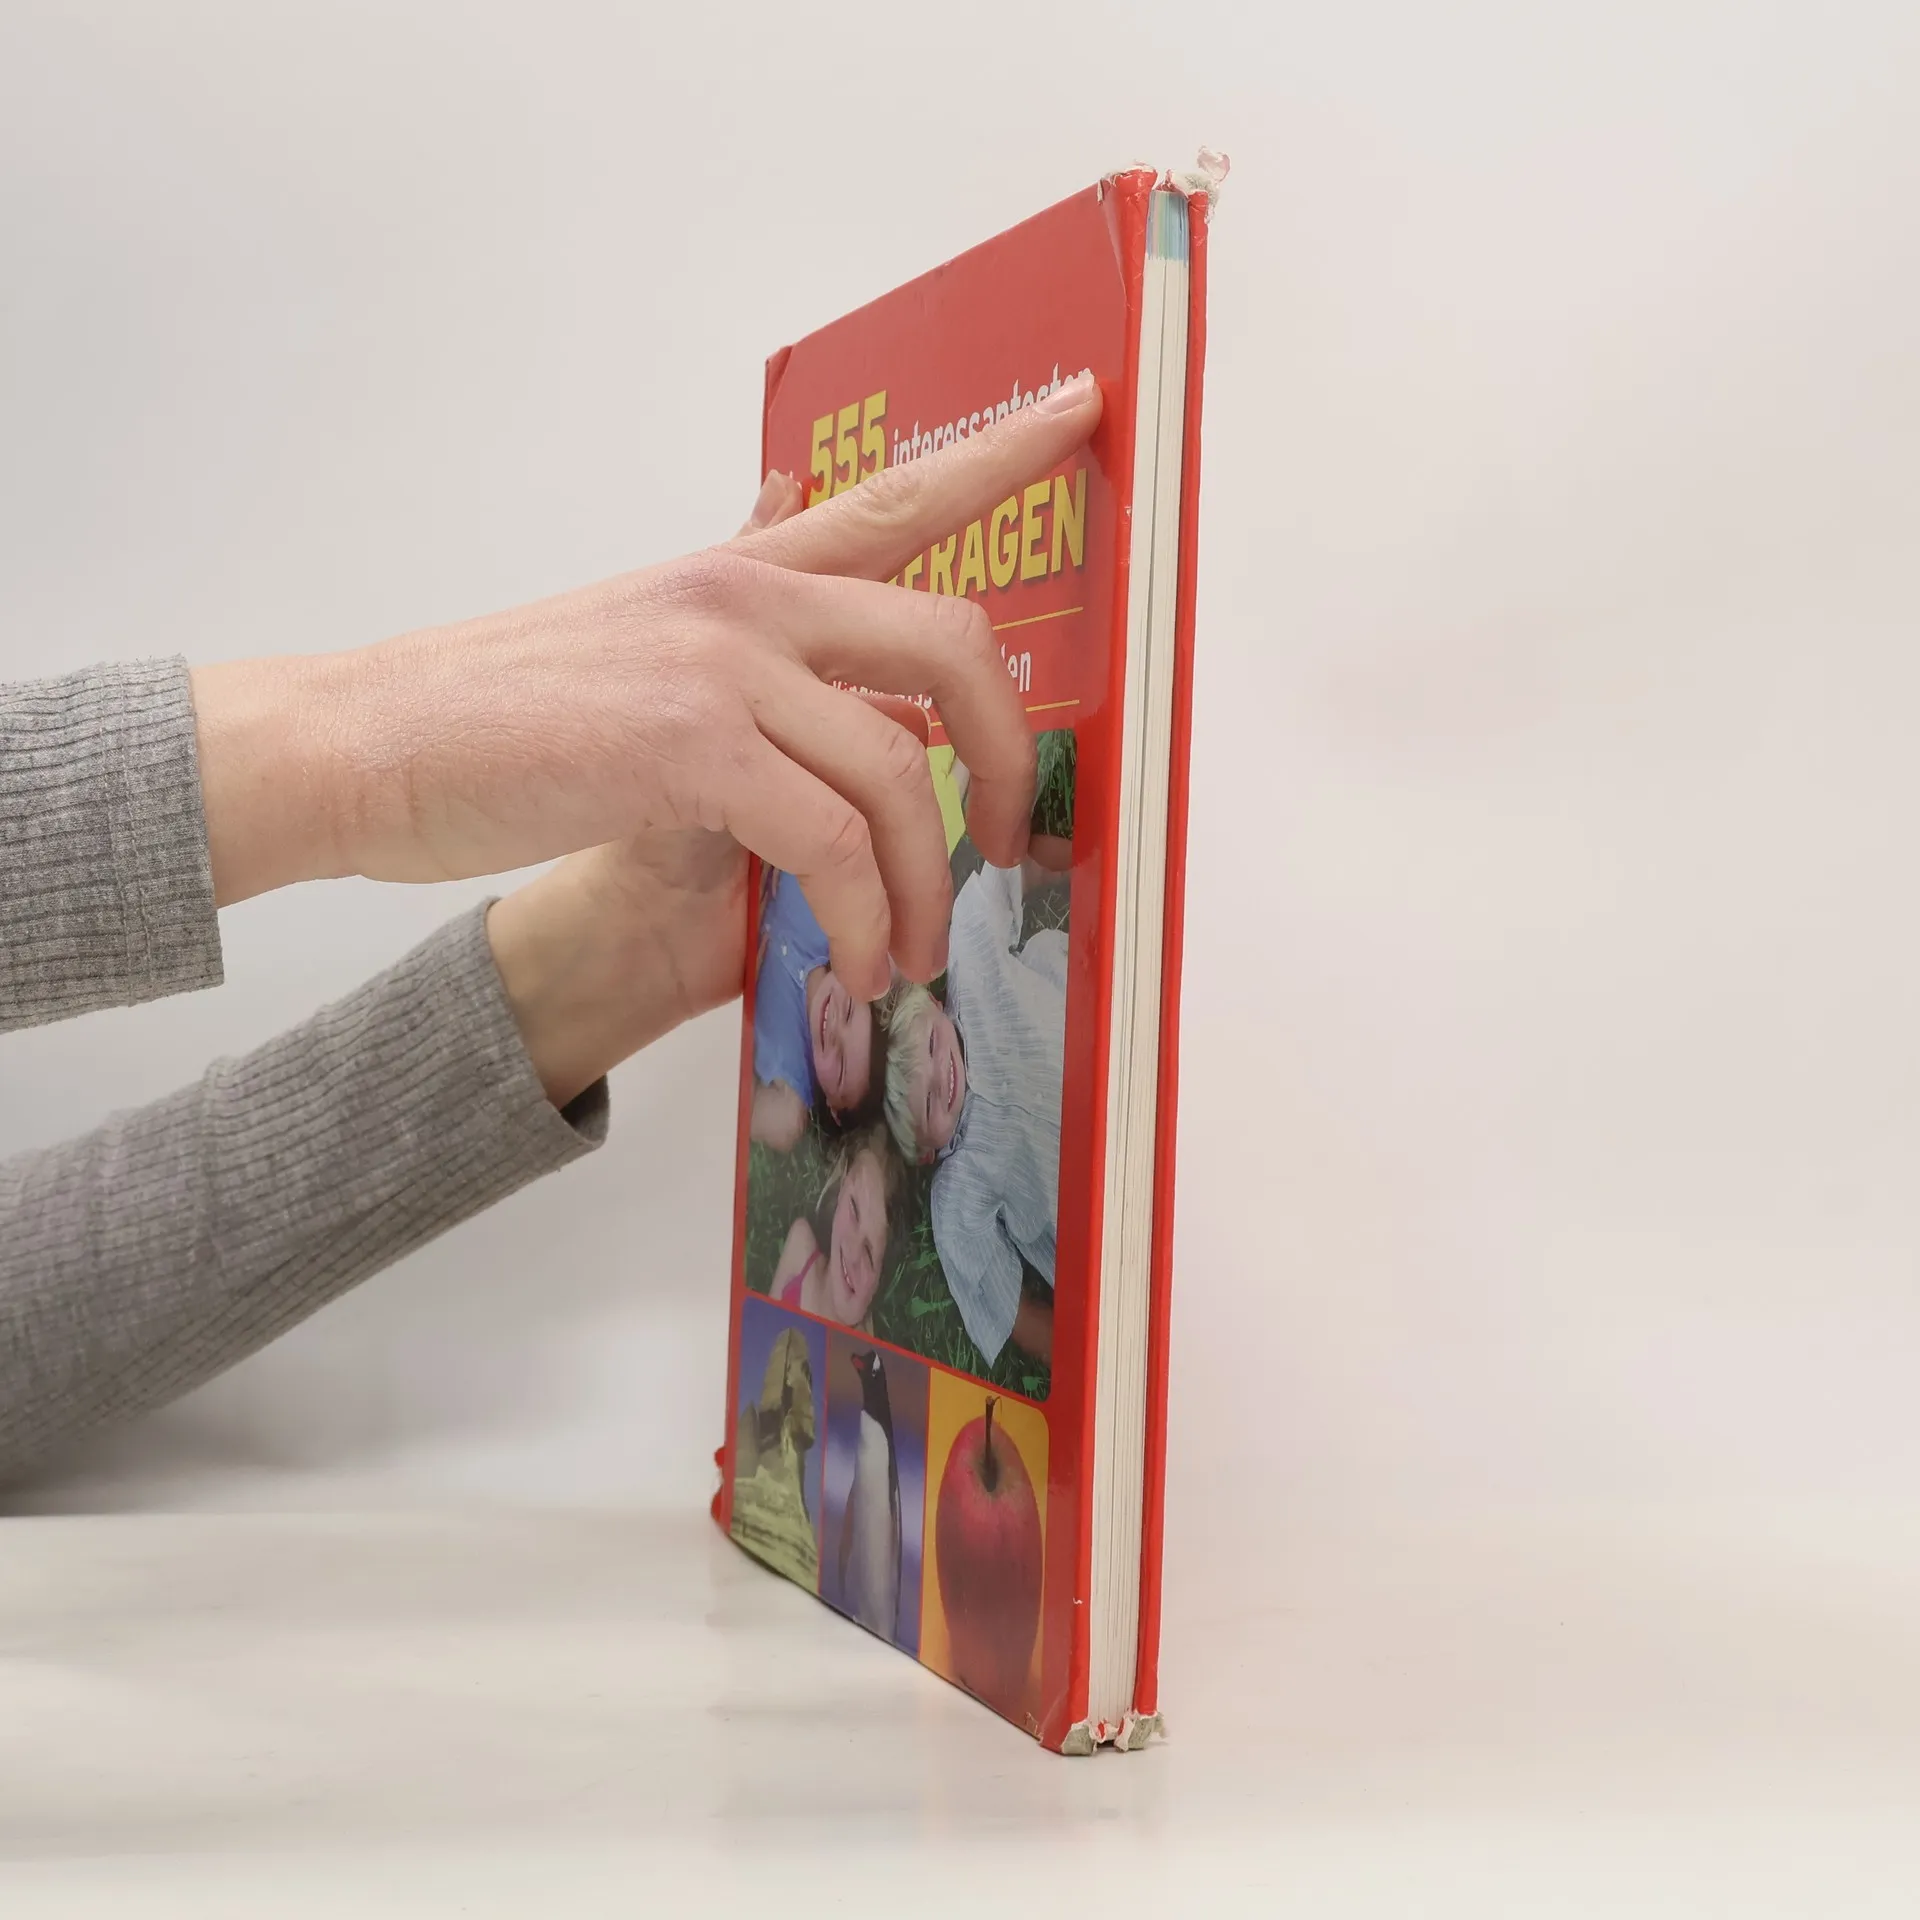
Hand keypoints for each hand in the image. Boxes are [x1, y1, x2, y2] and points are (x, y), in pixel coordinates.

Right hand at [192, 375, 1102, 999]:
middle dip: (1007, 759)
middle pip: (952, 643)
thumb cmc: (498, 717)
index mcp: (741, 573)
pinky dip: (858, 917)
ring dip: (921, 887)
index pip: (895, 494)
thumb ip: (741, 639)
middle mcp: (746, 598)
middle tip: (1009, 849)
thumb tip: (823, 615)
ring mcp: (720, 664)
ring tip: (902, 953)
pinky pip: (832, 842)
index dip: (1005, 450)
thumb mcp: (637, 648)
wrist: (367, 746)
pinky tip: (848, 962)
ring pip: (900, 773)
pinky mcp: (689, 747)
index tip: (1084, 406)